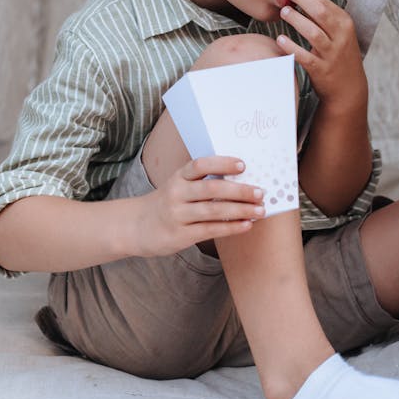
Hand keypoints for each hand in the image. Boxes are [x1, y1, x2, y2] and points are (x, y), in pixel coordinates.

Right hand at [134, 156, 264, 256]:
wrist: (137, 227)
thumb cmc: (167, 203)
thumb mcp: (178, 186)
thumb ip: (202, 182)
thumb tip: (241, 179)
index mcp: (178, 177)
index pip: (200, 165)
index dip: (221, 163)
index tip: (243, 165)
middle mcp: (176, 194)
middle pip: (211, 189)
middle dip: (239, 190)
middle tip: (261, 192)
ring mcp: (178, 215)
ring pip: (213, 211)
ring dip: (240, 210)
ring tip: (260, 210)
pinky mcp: (181, 235)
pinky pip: (210, 230)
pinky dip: (231, 227)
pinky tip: (246, 225)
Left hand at [276, 0, 366, 113]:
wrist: (348, 88)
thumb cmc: (339, 53)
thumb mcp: (338, 30)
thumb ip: (322, 9)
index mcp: (345, 23)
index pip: (324, 2)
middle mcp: (341, 37)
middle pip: (320, 12)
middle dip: (301, 0)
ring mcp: (332, 54)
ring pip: (313, 33)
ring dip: (296, 20)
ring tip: (283, 12)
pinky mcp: (322, 69)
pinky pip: (305, 57)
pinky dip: (292, 47)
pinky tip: (280, 39)